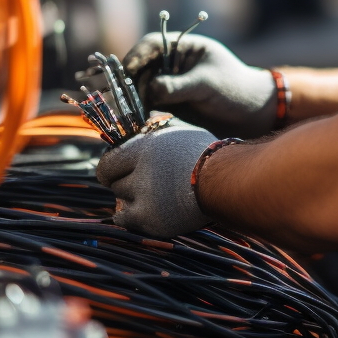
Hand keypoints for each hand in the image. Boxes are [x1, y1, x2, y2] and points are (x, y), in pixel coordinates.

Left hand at [94, 122, 216, 238]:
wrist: (229, 184)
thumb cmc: (209, 156)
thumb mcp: (184, 132)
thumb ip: (160, 126)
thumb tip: (146, 118)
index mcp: (146, 146)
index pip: (108, 161)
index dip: (111, 168)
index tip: (118, 172)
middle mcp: (142, 169)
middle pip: (113, 182)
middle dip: (125, 183)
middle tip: (142, 185)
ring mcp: (145, 196)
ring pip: (121, 200)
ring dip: (132, 200)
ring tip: (155, 197)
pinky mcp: (151, 218)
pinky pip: (125, 220)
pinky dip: (132, 217)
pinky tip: (147, 212)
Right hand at [121, 33, 277, 137]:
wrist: (252, 114)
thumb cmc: (235, 89)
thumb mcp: (207, 84)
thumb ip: (178, 86)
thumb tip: (150, 90)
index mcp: (184, 47)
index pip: (152, 44)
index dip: (137, 55)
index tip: (127, 70)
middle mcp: (172, 64)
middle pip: (141, 68)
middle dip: (132, 83)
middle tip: (128, 101)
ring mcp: (169, 84)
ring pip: (141, 89)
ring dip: (134, 101)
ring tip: (134, 115)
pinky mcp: (170, 105)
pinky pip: (149, 106)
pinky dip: (142, 113)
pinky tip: (140, 123)